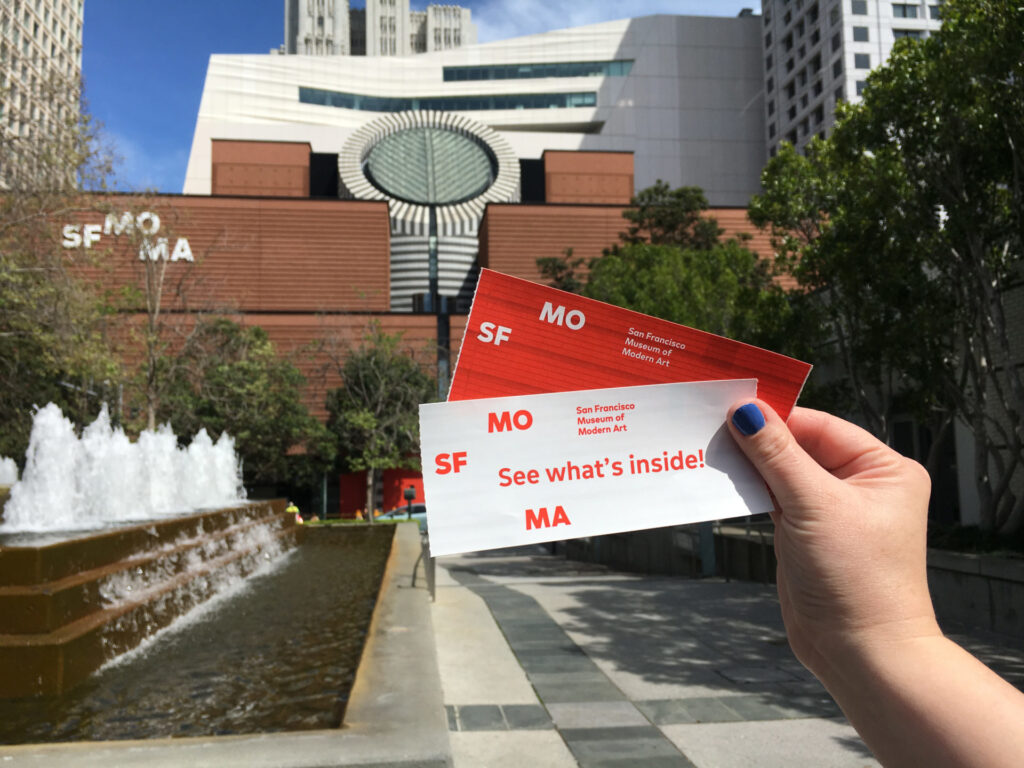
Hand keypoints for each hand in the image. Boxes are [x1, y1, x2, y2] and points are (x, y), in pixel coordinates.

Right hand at [726, 400, 939, 674]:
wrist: (860, 653)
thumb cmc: (856, 578)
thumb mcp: (814, 506)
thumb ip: (777, 455)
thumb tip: (746, 410)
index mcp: (883, 469)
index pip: (821, 426)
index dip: (777, 418)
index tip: (731, 408)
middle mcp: (861, 485)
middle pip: (799, 447)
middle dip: (760, 442)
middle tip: (713, 428)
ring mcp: (831, 511)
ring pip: (782, 473)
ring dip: (751, 467)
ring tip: (712, 453)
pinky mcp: (806, 534)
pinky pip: (774, 499)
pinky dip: (751, 491)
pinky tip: (724, 482)